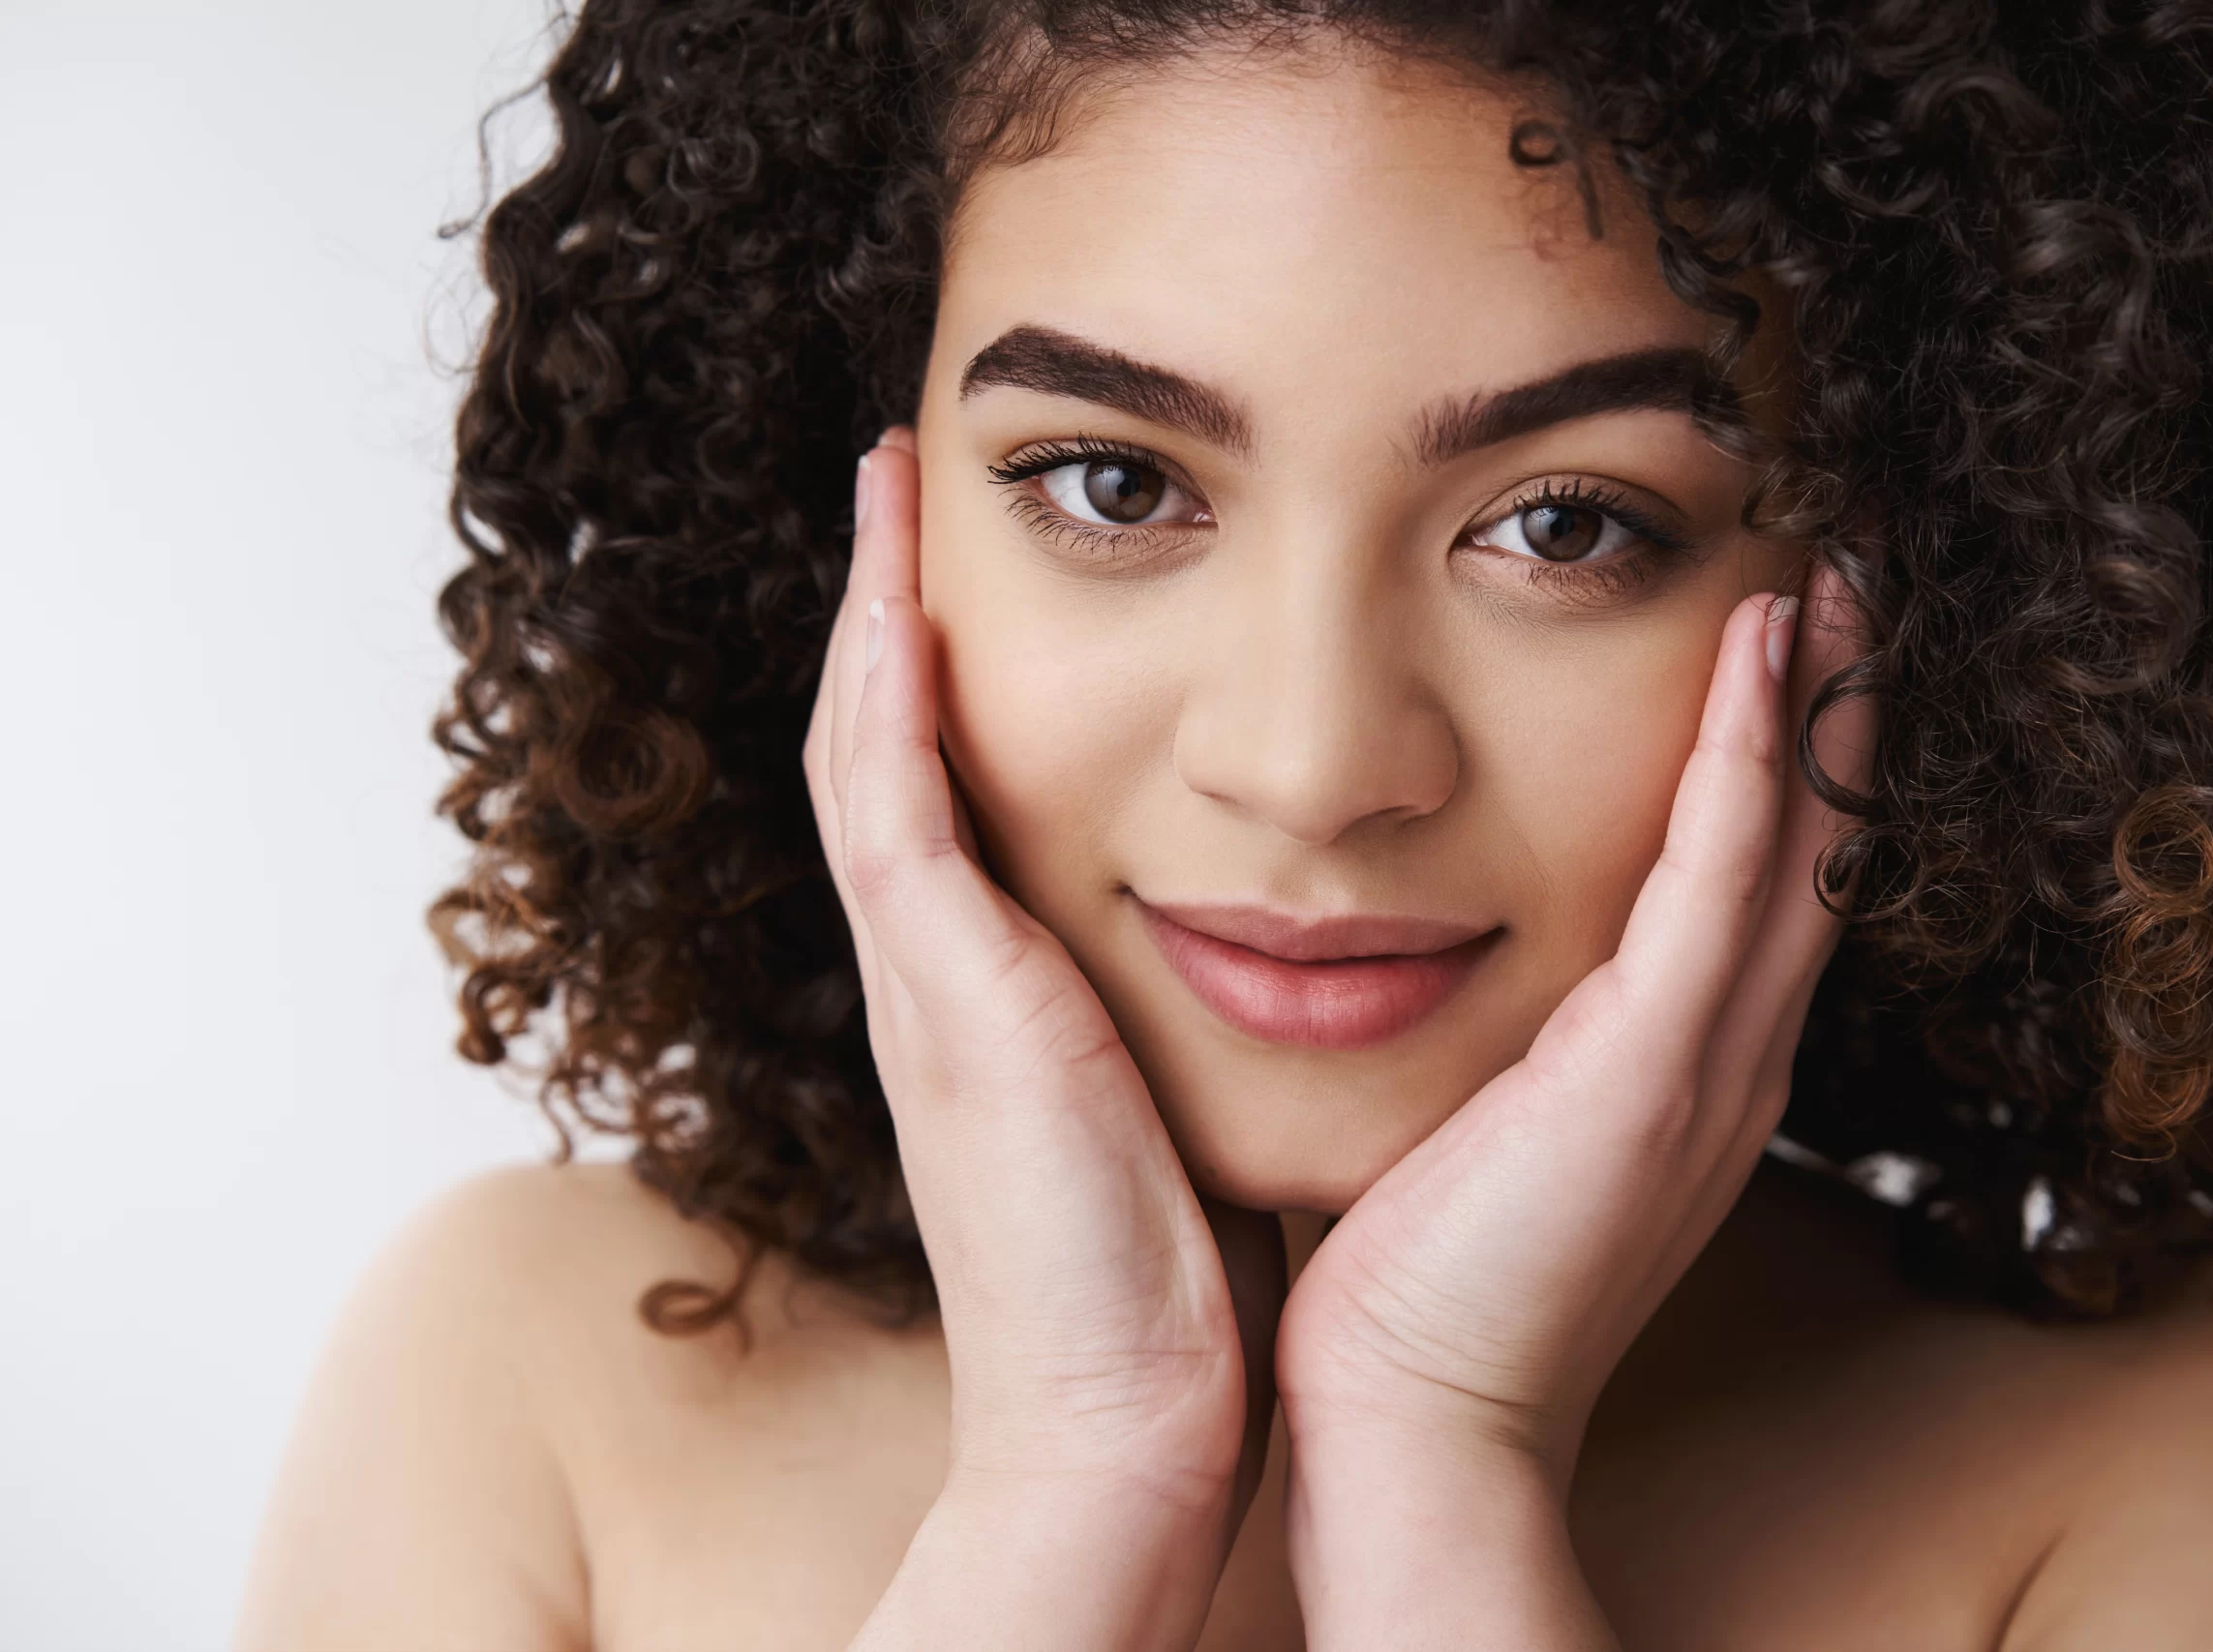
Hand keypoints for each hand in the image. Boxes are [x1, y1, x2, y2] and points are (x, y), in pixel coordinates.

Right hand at [812, 434, 1282, 1648]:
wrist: (1120, 1421)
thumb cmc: (1169, 1289)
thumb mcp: (1165, 1118)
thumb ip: (1174, 1036)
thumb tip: (1266, 970)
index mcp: (991, 1000)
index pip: (947, 803)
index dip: (939, 686)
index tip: (964, 574)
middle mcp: (936, 972)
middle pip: (883, 748)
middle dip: (887, 611)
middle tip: (903, 484)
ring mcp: (924, 978)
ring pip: (865, 746)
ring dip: (874, 606)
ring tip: (893, 477)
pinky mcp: (945, 994)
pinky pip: (888, 800)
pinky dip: (883, 682)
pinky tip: (901, 576)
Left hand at [1275, 570, 1874, 1644]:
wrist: (1412, 1419)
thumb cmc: (1416, 1282)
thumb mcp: (1483, 1132)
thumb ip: (1504, 1048)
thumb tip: (1439, 958)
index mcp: (1682, 1074)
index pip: (1760, 888)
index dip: (1788, 766)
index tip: (1780, 644)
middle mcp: (1725, 1062)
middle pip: (1814, 851)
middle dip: (1833, 712)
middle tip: (1843, 575)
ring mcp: (1707, 1068)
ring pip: (1797, 846)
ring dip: (1816, 703)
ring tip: (1828, 573)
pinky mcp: (1653, 1072)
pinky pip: (1727, 880)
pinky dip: (1754, 759)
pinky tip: (1763, 652)